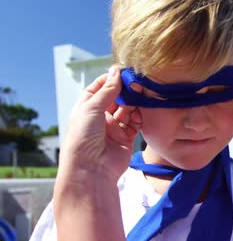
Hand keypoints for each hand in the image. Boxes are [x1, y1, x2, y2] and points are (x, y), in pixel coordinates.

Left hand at [58, 66, 141, 183]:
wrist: (91, 169)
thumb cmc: (83, 137)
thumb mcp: (91, 108)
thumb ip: (107, 90)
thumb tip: (116, 72)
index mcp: (87, 108)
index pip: (99, 88)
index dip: (110, 79)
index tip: (122, 71)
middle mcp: (100, 117)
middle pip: (116, 98)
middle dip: (125, 90)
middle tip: (136, 82)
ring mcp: (114, 128)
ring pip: (127, 109)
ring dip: (134, 102)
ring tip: (141, 94)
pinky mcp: (126, 138)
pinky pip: (135, 123)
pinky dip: (139, 116)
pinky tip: (141, 111)